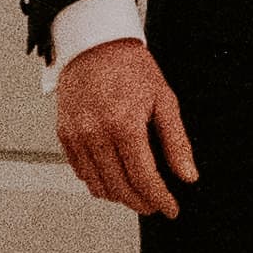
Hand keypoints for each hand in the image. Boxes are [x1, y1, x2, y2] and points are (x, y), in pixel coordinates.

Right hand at [57, 34, 198, 215]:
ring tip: (137, 193)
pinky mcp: (64, 135)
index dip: (160, 199)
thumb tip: (187, 175)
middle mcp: (96, 134)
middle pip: (120, 188)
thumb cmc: (131, 67)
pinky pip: (82, 172)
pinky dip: (99, 182)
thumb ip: (176, 142)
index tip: (171, 209)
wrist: (95, 44)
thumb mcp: (164, 99)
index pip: (143, 178)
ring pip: (98, 186)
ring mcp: (77, 136)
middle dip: (142, 203)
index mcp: (124, 125)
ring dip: (120, 196)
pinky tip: (115, 177)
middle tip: (156, 204)